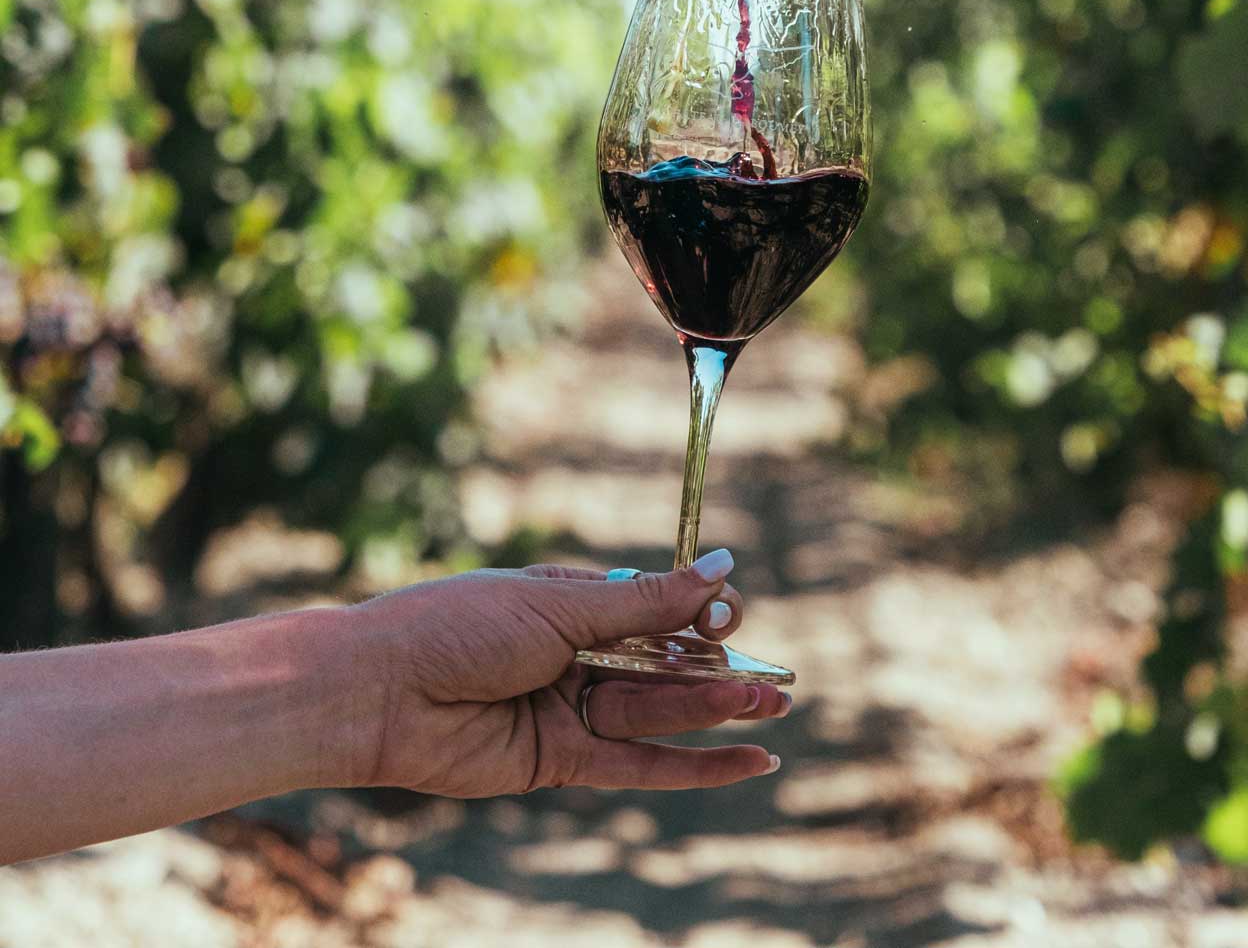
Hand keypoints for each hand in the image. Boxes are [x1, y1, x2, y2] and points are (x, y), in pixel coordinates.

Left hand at [348, 550, 789, 795]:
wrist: (379, 689)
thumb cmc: (457, 626)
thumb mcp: (559, 606)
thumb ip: (646, 604)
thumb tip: (724, 570)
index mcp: (572, 601)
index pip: (655, 609)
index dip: (697, 614)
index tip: (729, 613)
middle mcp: (576, 655)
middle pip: (664, 666)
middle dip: (720, 672)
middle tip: (779, 683)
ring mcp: (569, 709)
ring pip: (657, 713)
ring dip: (714, 713)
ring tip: (773, 709)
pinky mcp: (560, 762)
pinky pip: (638, 766)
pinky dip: (692, 766)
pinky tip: (745, 762)